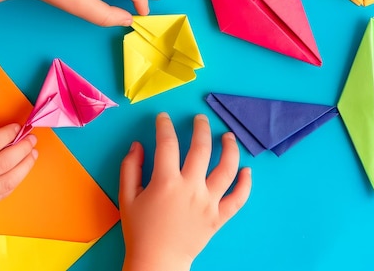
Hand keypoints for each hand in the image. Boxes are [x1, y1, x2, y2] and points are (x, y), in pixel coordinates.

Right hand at [0, 124, 37, 222]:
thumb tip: (6, 137)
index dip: (9, 134)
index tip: (19, 127)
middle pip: (3, 162)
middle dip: (22, 148)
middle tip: (31, 139)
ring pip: (8, 181)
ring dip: (24, 166)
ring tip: (32, 153)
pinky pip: (1, 193)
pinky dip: (14, 180)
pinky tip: (20, 169)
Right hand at [119, 113, 251, 270]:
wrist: (158, 261)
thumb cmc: (140, 230)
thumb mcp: (126, 198)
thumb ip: (130, 168)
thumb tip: (138, 146)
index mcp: (166, 182)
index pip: (167, 143)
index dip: (164, 126)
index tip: (163, 118)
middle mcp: (191, 188)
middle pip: (201, 148)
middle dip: (201, 128)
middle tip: (200, 119)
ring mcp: (208, 202)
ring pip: (226, 169)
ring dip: (230, 149)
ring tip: (228, 137)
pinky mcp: (219, 217)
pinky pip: (238, 199)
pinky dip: (245, 184)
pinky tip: (246, 170)